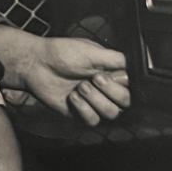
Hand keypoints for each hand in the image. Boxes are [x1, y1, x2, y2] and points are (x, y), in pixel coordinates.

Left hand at [0, 27, 130, 126]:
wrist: (37, 64)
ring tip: (79, 87)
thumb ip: (116, 58)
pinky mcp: (80, 112)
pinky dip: (84, 109)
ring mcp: (92, 101)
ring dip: (95, 100)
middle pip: (124, 102)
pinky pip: (93, 121)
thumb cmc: (62, 53)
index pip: (131, 85)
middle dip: (108, 91)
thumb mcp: (91, 50)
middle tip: (91, 79)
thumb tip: (134, 64)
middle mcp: (104, 88)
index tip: (103, 74)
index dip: (119, 83)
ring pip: (111, 113)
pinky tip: (72, 97)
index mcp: (110, 71)